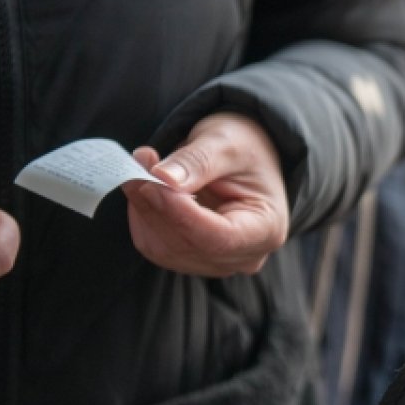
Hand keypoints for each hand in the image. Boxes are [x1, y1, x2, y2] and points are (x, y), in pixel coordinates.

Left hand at [124, 112, 289, 276]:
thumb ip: (197, 161)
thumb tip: (161, 178)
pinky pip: (155, 247)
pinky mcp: (193, 259)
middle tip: (138, 162)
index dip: (180, 214)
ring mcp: (218, 262)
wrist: (246, 159)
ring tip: (141, 169)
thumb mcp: (227, 143)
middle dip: (155, 205)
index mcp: (266, 228)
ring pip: (165, 249)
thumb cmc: (246, 149)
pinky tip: (146, 189)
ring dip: (144, 209)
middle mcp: (245, 255)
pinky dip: (142, 217)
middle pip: (188, 245)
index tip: (151, 180)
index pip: (218, 238)